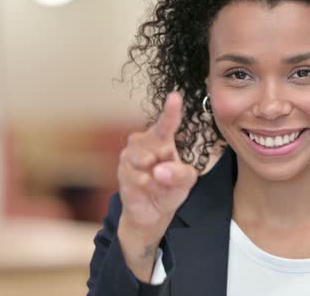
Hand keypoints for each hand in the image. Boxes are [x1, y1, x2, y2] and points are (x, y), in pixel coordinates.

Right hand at [116, 92, 197, 281]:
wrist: (152, 211)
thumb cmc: (172, 188)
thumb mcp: (187, 181)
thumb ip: (180, 174)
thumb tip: (159, 170)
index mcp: (164, 139)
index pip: (167, 122)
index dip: (171, 110)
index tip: (175, 97)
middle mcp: (145, 141)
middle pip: (157, 142)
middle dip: (165, 159)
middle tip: (167, 172)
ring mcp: (131, 154)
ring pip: (144, 159)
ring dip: (155, 175)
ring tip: (158, 181)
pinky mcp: (122, 170)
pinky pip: (136, 176)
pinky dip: (146, 185)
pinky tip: (148, 188)